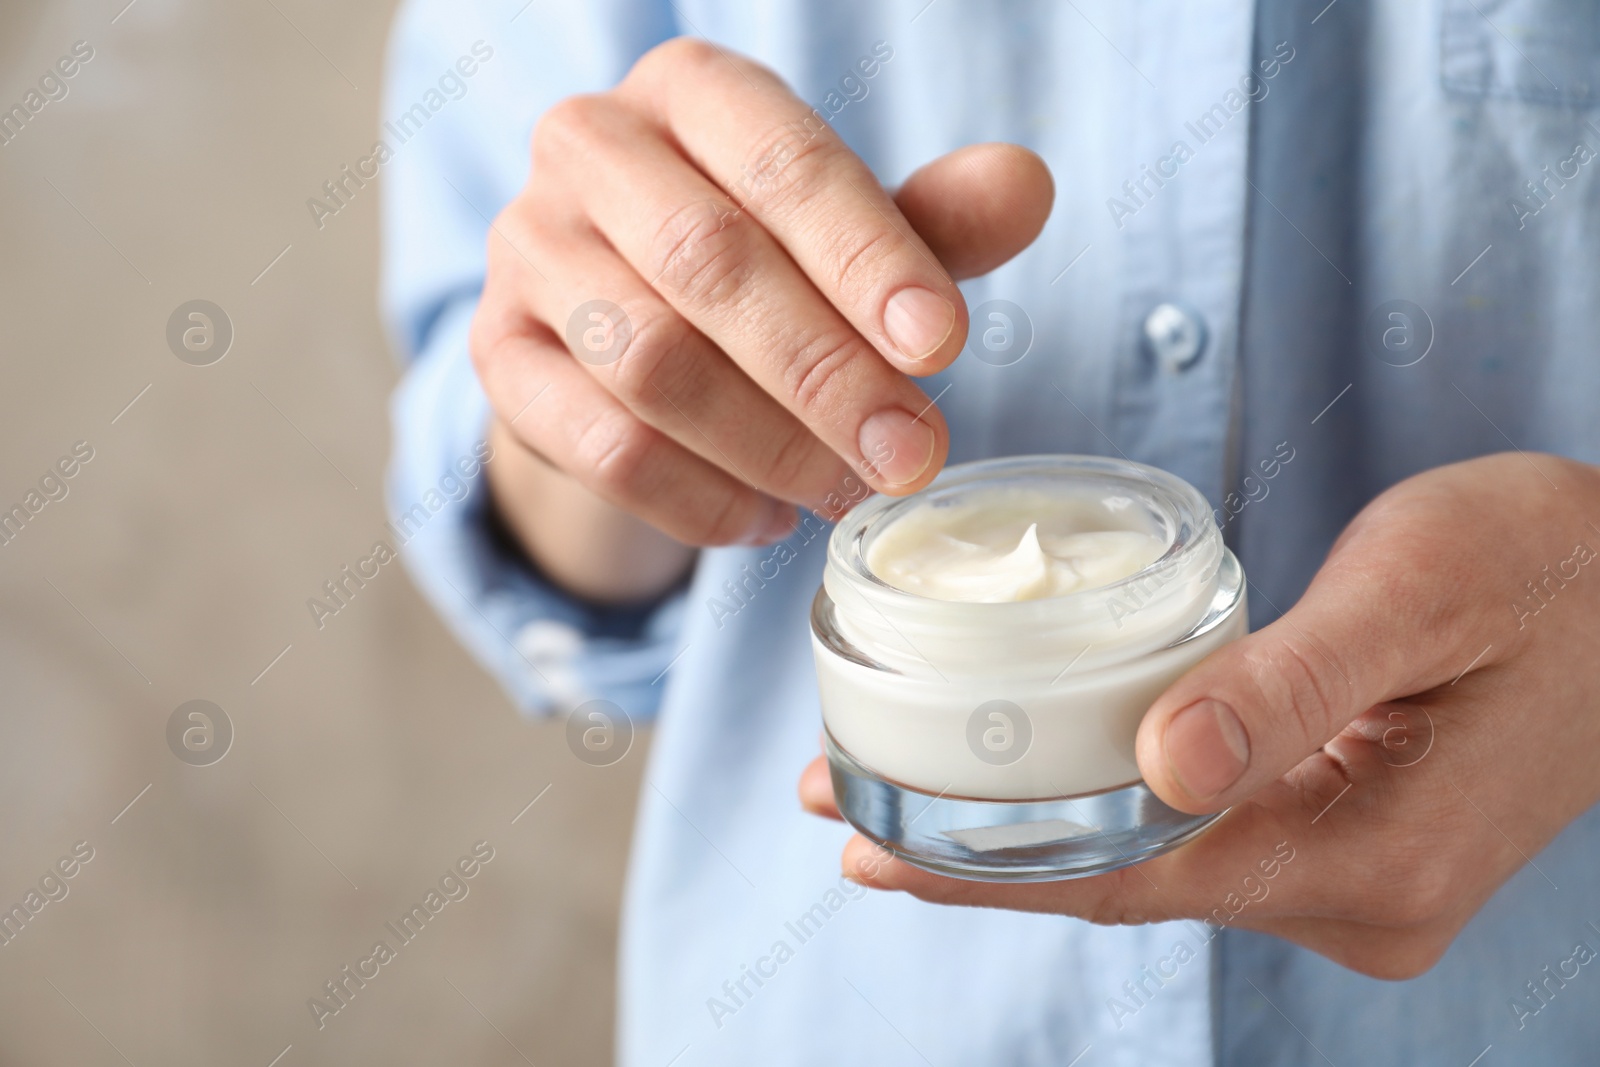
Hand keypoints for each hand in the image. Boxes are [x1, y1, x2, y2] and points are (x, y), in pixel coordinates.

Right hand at [473, 37, 1052, 548]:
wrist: (617, 325)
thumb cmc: (759, 261)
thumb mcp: (849, 235)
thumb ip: (931, 220)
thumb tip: (1028, 186)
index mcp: (689, 90)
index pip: (782, 161)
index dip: (866, 256)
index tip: (941, 346)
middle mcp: (590, 147)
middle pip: (708, 263)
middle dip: (825, 372)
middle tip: (910, 453)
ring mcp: (528, 251)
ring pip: (649, 361)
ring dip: (766, 444)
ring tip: (847, 492)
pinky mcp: (500, 357)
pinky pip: (599, 445)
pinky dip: (696, 499)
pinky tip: (766, 522)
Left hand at [800, 452, 1599, 977]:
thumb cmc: (1553, 562)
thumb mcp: (1421, 588)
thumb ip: (1292, 679)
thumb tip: (1159, 766)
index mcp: (1375, 857)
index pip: (1140, 877)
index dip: (993, 866)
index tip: (868, 846)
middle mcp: (1360, 900)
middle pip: (1129, 885)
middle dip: (980, 857)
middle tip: (838, 812)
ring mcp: (1357, 884)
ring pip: (1156, 868)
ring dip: (1029, 838)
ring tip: (895, 804)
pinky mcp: (1349, 844)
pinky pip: (1197, 844)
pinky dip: (1103, 818)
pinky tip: (1029, 793)